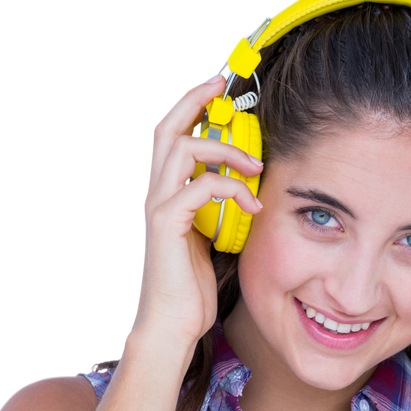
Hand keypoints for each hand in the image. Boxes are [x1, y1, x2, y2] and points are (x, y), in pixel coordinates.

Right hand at [131, 74, 263, 360]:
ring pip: (182, 149)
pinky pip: (201, 186)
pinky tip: (253, 204)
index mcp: (164, 195)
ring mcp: (157, 207)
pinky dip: (231, 188)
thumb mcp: (209, 240)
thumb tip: (247, 190)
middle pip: (166, 128)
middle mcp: (155, 194)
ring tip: (255, 165)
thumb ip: (219, 211)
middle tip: (224, 85)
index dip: (191, 107)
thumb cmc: (190, 291)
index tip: (218, 88)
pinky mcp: (167, 224)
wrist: (171, 326)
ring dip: (224, 149)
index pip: (171, 137)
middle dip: (195, 100)